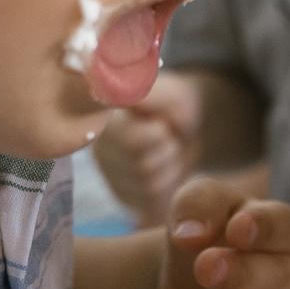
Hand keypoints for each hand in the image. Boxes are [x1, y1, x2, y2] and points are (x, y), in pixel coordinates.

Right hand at [98, 72, 203, 223]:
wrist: (189, 132)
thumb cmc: (175, 108)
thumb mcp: (169, 93)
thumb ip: (143, 93)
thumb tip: (115, 89)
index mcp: (105, 119)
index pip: (130, 140)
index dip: (157, 133)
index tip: (162, 123)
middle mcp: (100, 149)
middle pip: (142, 166)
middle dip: (166, 150)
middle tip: (168, 136)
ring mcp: (111, 177)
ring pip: (150, 184)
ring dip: (170, 166)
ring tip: (166, 150)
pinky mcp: (126, 197)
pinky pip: (153, 200)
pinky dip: (169, 184)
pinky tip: (164, 168)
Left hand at [161, 175, 289, 288]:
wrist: (185, 285)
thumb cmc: (207, 237)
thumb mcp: (197, 205)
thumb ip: (198, 204)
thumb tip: (189, 232)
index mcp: (281, 233)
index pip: (283, 226)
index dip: (263, 228)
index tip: (236, 227)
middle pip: (281, 276)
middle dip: (247, 273)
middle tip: (206, 267)